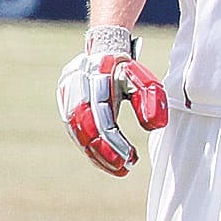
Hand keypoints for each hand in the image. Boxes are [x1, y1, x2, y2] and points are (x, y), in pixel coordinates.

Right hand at [57, 28, 167, 176]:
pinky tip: (106, 160)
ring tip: (119, 169)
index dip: (115, 143)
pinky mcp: (65, 108)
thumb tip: (154, 126)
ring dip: (98, 155)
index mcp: (97, 83)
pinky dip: (91, 148)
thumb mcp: (143, 80)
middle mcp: (77, 92)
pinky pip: (77, 133)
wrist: (101, 51)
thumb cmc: (127, 70)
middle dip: (105, 153)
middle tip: (124, 168)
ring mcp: (68, 100)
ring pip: (79, 134)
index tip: (131, 158)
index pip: (103, 121)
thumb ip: (151, 99)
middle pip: (87, 131)